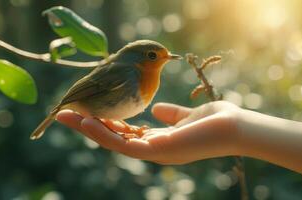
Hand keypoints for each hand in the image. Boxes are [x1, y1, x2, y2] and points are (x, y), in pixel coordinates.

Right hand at [56, 101, 242, 163]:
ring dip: (89, 130)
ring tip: (67, 116)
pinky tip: (89, 121)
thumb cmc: (216, 121)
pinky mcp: (158, 150)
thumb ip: (172, 115)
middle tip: (65, 115)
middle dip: (89, 127)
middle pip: (113, 139)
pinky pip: (125, 144)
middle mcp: (152, 149)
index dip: (105, 123)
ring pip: (113, 143)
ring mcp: (154, 152)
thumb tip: (156, 109)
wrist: (236, 127)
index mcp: (158, 140)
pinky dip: (105, 133)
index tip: (88, 111)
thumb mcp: (187, 116)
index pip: (124, 133)